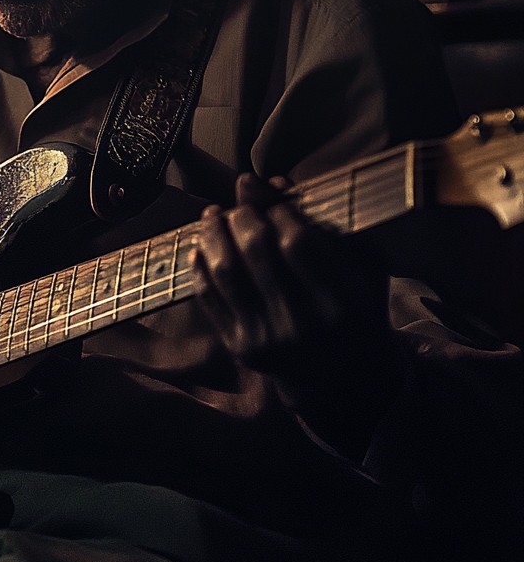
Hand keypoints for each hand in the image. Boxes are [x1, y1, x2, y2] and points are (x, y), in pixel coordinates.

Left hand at [190, 173, 402, 452]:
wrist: (341, 379)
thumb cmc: (355, 310)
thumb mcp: (361, 270)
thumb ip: (325, 224)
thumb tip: (274, 182)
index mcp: (341, 304)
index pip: (298, 242)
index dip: (278, 210)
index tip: (271, 196)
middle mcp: (303, 326)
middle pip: (258, 253)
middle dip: (243, 217)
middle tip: (240, 205)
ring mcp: (267, 339)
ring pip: (227, 272)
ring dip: (214, 234)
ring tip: (213, 214)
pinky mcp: (240, 348)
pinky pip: (210, 297)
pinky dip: (200, 266)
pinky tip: (201, 245)